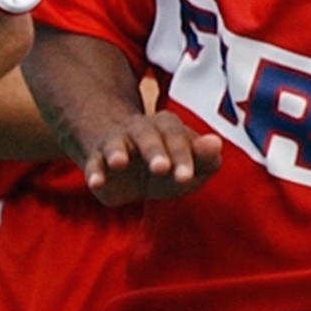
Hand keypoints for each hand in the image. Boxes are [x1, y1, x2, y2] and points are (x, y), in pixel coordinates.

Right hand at [78, 109, 221, 206]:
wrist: (125, 164)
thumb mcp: (189, 164)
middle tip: (160, 168)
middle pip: (147, 136)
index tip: (186, 178)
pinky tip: (95, 183)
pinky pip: (94, 163)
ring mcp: (116, 144)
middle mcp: (140, 130)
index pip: (177, 136)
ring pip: (116, 144)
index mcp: (167, 127)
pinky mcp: (97, 160)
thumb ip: (206, 157)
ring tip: (118, 162)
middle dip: (154, 151)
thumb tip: (215, 143)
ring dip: (117, 152)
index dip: (182, 156)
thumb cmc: (166, 162)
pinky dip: (94, 172)